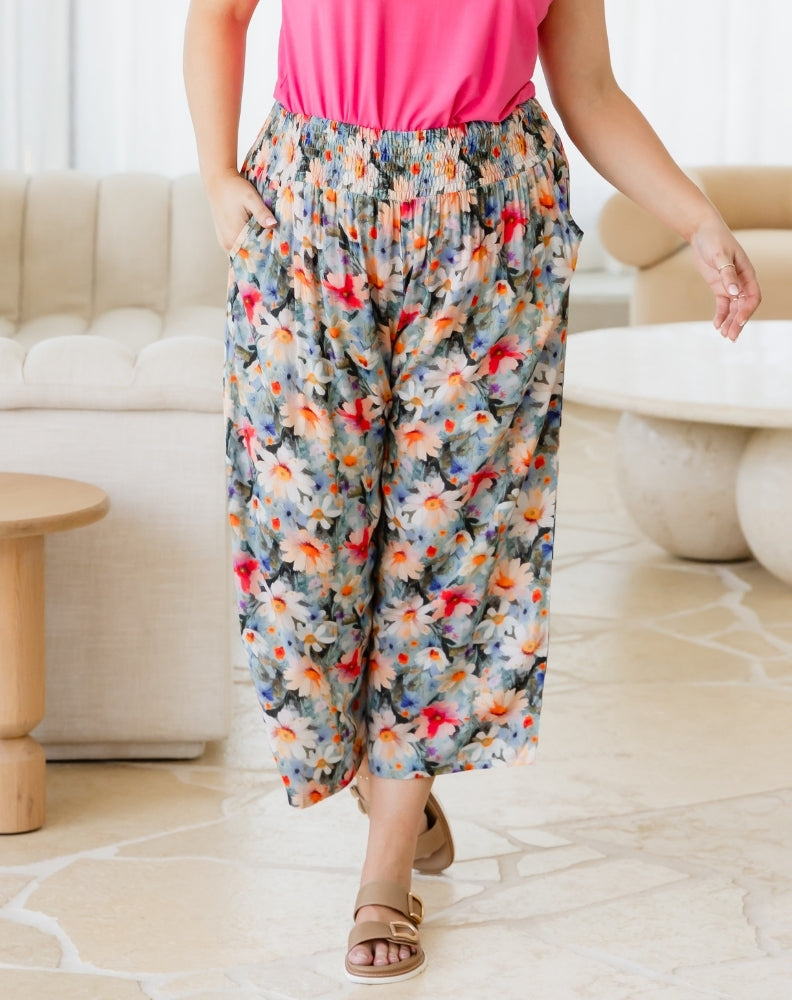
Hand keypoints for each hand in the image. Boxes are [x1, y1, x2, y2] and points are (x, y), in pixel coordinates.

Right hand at [205, 168, 276, 253]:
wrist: (218, 182)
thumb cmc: (234, 188)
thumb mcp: (251, 197)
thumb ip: (261, 212)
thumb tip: (273, 224)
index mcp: (235, 236)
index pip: (255, 254)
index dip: (269, 254)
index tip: (280, 252)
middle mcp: (228, 243)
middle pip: (250, 256)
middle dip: (264, 254)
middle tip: (279, 249)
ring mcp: (225, 243)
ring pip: (244, 254)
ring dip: (256, 250)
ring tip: (269, 245)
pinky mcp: (224, 240)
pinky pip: (239, 249)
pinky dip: (249, 247)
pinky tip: (258, 240)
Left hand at [689, 218, 760, 341]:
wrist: (703, 232)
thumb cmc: (714, 240)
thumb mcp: (720, 256)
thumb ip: (727, 274)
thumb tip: (734, 292)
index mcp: (747, 273)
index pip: (753, 296)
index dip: (748, 310)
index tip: (738, 322)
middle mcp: (741, 281)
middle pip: (744, 306)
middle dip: (738, 322)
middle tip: (731, 337)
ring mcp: (730, 284)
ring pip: (734, 308)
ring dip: (730, 322)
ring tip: (724, 335)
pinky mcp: (719, 286)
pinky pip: (723, 304)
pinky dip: (721, 315)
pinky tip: (716, 325)